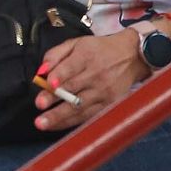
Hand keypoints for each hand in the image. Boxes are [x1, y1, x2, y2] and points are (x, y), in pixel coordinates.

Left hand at [32, 32, 148, 132]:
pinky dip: (71, 122)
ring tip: (43, 123)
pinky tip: (56, 126)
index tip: (49, 84)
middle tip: (39, 105)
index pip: (71, 67)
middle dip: (54, 98)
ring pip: (79, 107)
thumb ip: (55, 54)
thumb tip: (41, 71)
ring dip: (60, 116)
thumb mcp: (76, 43)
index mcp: (86, 56)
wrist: (131, 57)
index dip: (60, 76)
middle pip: (72, 89)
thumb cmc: (99, 50)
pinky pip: (87, 116)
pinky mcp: (109, 105)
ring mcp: (104, 92)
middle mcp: (96, 75)